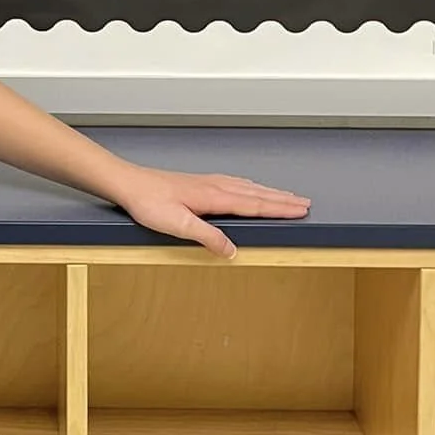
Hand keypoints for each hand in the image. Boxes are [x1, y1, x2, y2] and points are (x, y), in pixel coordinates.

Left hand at [113, 169, 311, 257]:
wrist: (130, 184)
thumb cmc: (149, 203)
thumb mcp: (178, 225)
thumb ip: (207, 237)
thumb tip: (232, 251)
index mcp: (214, 197)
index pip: (255, 204)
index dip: (280, 208)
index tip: (301, 209)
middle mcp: (215, 187)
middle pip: (257, 194)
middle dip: (282, 199)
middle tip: (304, 202)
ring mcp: (208, 183)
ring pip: (248, 187)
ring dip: (269, 192)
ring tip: (286, 196)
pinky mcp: (200, 183)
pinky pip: (235, 184)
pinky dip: (251, 187)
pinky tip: (249, 188)